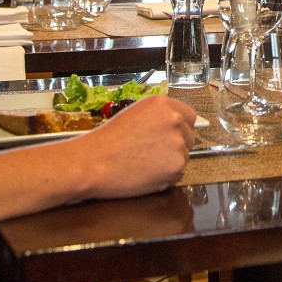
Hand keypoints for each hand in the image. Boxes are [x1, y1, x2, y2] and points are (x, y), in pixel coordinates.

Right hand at [78, 94, 195, 197]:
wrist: (93, 162)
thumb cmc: (107, 141)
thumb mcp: (135, 114)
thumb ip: (158, 117)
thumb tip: (174, 125)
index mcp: (163, 104)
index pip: (189, 115)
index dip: (180, 127)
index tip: (170, 136)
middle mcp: (174, 120)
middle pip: (189, 136)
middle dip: (176, 145)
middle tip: (152, 153)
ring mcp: (178, 143)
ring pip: (184, 155)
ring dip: (170, 161)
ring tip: (145, 164)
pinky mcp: (177, 165)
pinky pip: (178, 173)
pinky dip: (166, 176)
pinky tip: (146, 174)